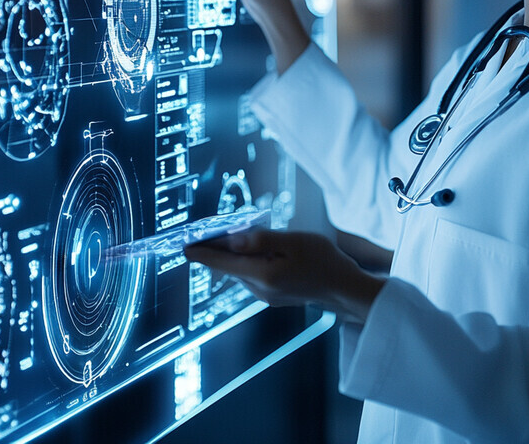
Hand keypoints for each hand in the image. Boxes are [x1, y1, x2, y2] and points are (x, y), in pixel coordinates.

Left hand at [184, 229, 384, 324]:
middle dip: (216, 250)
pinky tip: (249, 250)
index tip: (183, 246)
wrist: (345, 288)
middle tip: (203, 233)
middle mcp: (259, 289)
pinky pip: (251, 275)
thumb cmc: (323, 260)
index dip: (202, 252)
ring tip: (223, 237)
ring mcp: (265, 295)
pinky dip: (245, 262)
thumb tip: (231, 238)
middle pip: (229, 267)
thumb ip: (261, 240)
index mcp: (263, 275)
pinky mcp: (272, 295)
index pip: (223, 263)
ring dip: (231, 255)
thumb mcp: (294, 241)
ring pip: (239, 271)